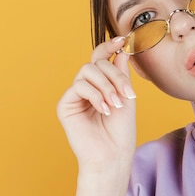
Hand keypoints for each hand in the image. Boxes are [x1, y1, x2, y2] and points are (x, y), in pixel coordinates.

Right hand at [57, 37, 136, 170]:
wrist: (113, 155)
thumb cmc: (121, 131)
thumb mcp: (127, 97)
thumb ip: (122, 75)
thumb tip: (121, 50)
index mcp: (101, 84)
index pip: (101, 59)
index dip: (109, 47)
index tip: (122, 40)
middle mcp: (87, 87)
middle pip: (97, 62)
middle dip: (115, 75)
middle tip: (128, 95)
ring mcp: (75, 95)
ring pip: (88, 71)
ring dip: (106, 86)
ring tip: (116, 105)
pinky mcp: (65, 104)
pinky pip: (79, 86)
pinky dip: (95, 95)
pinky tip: (105, 110)